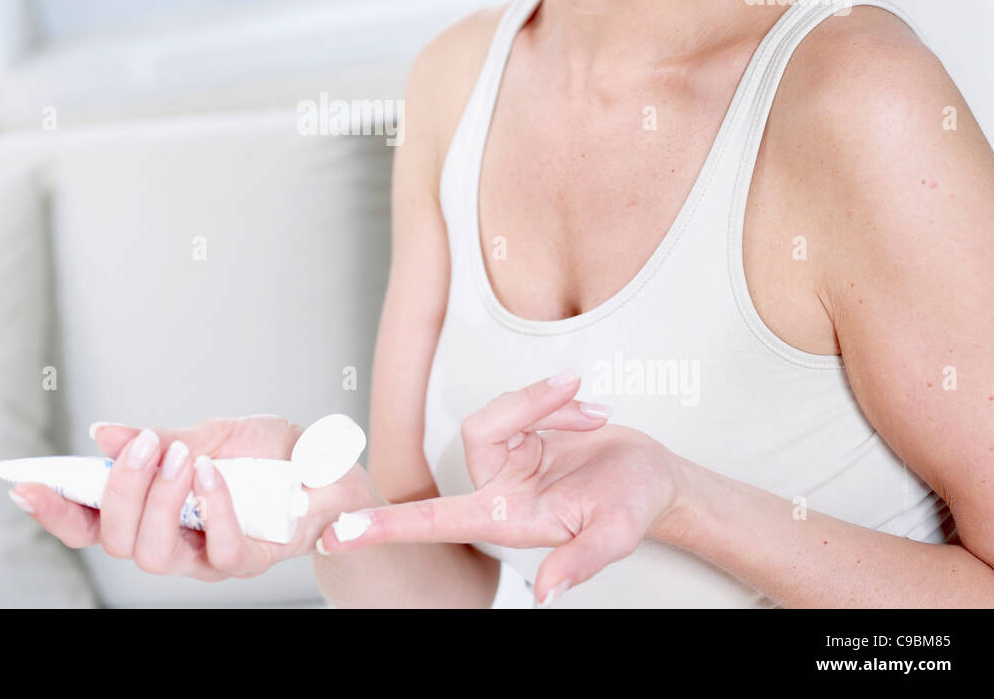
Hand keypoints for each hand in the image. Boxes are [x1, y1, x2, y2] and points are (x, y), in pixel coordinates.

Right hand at [10, 415, 375, 581]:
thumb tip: (102, 433)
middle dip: (120, 491)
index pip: (91, 523)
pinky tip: (211, 472)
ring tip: (178, 457)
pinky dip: (212, 506)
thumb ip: (159, 438)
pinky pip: (221, 547)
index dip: (56, 510)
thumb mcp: (210, 432)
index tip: (25, 484)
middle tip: (142, 446)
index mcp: (153, 510)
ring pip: (155, 556)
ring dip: (159, 502)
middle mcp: (173, 541)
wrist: (327, 467)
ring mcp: (207, 557)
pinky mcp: (248, 562)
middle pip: (116, 541)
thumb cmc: (267, 453)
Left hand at [316, 372, 684, 604]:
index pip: (433, 522)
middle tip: (581, 403)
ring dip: (546, 401)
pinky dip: (553, 398)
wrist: (654, 475)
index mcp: (508, 518)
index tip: (339, 534)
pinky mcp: (519, 432)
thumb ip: (579, 562)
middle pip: (481, 431)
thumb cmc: (635, 506)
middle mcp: (498, 487)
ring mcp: (506, 458)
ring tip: (589, 414)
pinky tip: (584, 411)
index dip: (386, 529)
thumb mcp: (616, 534)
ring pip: (498, 410)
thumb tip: (546, 595)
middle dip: (530, 407)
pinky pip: (518, 400)